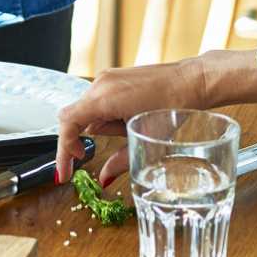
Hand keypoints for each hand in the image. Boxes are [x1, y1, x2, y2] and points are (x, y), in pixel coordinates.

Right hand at [54, 60, 205, 184]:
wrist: (193, 80)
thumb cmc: (174, 106)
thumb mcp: (144, 139)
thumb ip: (120, 161)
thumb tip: (104, 178)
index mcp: (103, 98)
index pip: (67, 123)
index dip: (63, 150)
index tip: (65, 172)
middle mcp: (99, 84)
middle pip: (74, 117)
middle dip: (78, 141)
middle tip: (85, 161)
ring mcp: (106, 78)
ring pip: (88, 110)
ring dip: (99, 128)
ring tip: (127, 132)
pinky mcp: (114, 77)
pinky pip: (99, 100)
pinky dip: (106, 117)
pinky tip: (127, 121)